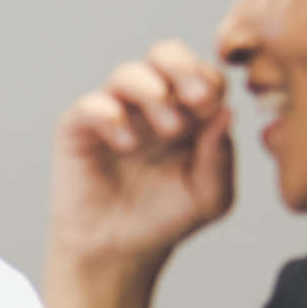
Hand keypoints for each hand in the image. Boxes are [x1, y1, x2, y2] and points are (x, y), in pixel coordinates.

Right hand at [48, 40, 235, 287]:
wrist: (119, 253)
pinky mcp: (79, 127)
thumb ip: (220, 157)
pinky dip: (112, 117)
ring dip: (152, 94)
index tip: (212, 109)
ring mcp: (114, 113)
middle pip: (165, 54)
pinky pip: (92, 103)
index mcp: (188, 115)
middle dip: (182, 67)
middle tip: (195, 99)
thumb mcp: (210, 197)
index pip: (203, 75)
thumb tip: (227, 113)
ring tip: (166, 130)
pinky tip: (126, 146)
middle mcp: (150, 106)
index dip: (210, 83)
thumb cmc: (164, 221)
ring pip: (128, 72)